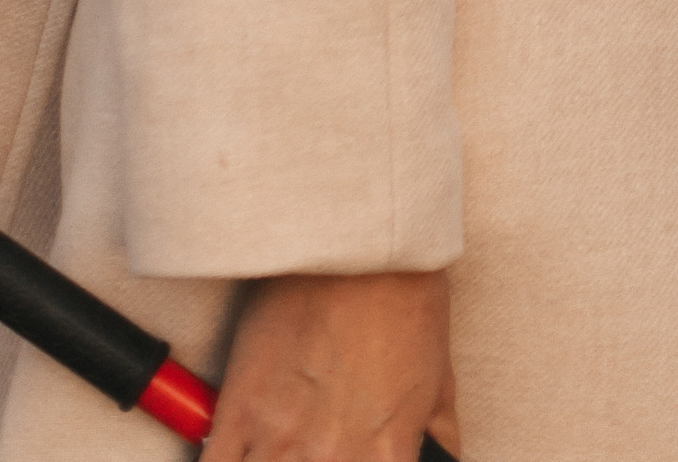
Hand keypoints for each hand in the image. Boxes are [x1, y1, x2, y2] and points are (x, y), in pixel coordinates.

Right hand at [209, 272, 455, 461]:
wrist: (358, 237)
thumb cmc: (405, 299)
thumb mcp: (439, 382)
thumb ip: (436, 444)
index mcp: (386, 459)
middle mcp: (330, 461)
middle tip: (317, 454)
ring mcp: (279, 441)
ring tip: (287, 455)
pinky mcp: (239, 412)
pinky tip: (238, 459)